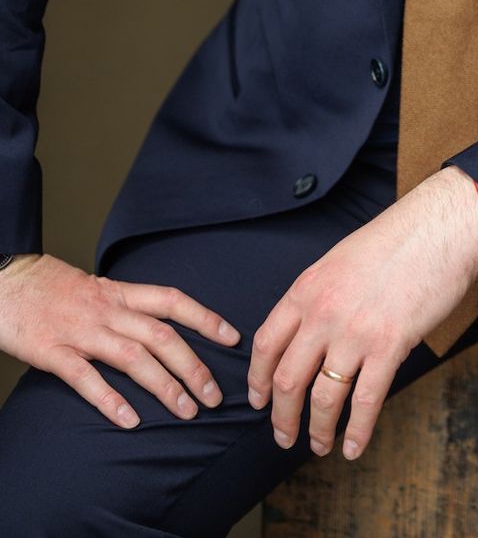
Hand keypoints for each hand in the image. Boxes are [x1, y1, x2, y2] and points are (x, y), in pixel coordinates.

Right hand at [0, 252, 240, 428]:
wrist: (6, 281)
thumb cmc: (52, 288)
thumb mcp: (97, 289)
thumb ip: (125, 308)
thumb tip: (158, 331)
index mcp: (119, 293)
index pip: (172, 301)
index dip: (205, 318)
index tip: (232, 338)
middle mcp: (107, 310)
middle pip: (161, 335)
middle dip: (192, 365)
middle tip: (214, 395)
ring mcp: (81, 331)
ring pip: (133, 357)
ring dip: (164, 386)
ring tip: (186, 411)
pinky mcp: (53, 352)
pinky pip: (85, 378)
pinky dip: (110, 400)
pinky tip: (129, 420)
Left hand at [247, 168, 477, 459]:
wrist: (437, 228)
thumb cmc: (395, 240)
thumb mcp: (339, 260)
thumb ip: (319, 297)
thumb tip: (312, 334)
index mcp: (307, 289)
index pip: (267, 344)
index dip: (257, 380)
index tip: (258, 401)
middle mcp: (323, 313)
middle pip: (287, 379)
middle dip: (282, 417)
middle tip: (283, 436)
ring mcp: (355, 332)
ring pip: (323, 398)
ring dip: (317, 431)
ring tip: (318, 446)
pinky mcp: (389, 345)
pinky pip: (365, 401)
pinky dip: (357, 432)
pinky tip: (353, 447)